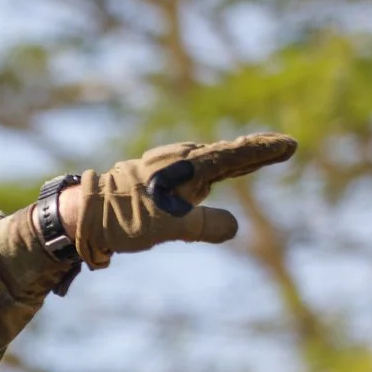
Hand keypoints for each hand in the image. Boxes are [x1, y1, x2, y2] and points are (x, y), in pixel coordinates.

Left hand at [63, 132, 296, 266]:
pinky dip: (213, 172)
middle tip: (283, 146)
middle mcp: (181, 161)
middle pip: (227, 155)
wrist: (83, 213)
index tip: (288, 144)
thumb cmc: (126, 218)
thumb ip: (207, 225)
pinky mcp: (158, 180)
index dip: (263, 152)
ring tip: (261, 155)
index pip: (235, 157)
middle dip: (254, 151)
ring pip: (211, 163)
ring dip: (236, 160)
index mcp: (189, 166)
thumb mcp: (172, 226)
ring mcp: (168, 169)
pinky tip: (217, 178)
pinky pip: (195, 174)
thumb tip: (232, 227)